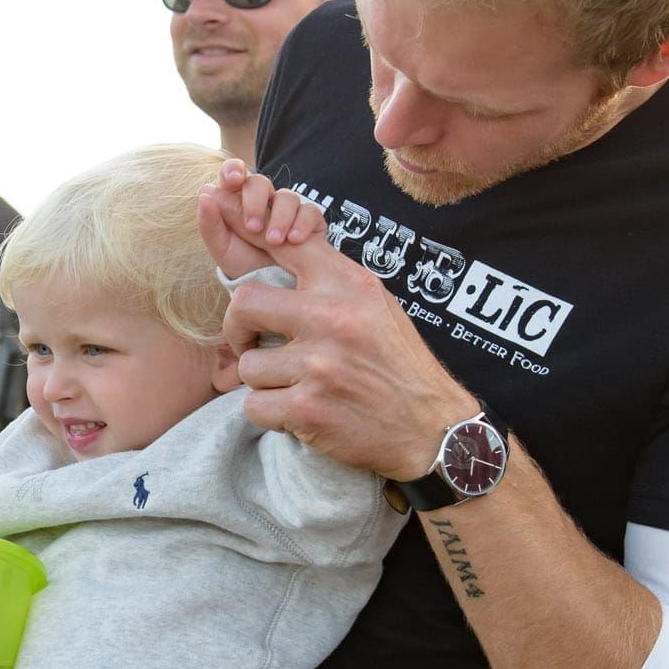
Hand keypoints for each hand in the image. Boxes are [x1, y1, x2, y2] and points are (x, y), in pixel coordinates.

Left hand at [198, 160, 325, 279]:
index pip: (233, 174)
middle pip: (260, 182)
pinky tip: (295, 240)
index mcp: (237, 202)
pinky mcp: (309, 220)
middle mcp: (263, 201)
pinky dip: (302, 224)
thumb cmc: (243, 267)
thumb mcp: (223, 249)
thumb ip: (210, 223)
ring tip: (275, 241)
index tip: (234, 180)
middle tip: (252, 228)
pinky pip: (310, 211)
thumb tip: (204, 192)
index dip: (233, 170)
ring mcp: (287, 210)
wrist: (272, 291)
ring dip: (280, 217)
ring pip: (287, 196)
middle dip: (255, 202)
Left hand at [219, 227, 473, 481]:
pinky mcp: (308, 410)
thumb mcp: (375, 304)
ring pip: (248, 365)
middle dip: (237, 329)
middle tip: (249, 344)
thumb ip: (331, 279)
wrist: (432, 428)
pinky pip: (254, 406)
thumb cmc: (398, 364)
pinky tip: (297, 413)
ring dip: (263, 381)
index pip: (286, 245)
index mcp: (348, 285)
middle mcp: (332, 319)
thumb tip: (280, 247)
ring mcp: (319, 365)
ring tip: (293, 386)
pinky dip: (269, 414)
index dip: (251, 240)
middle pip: (244, 304)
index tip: (236, 250)